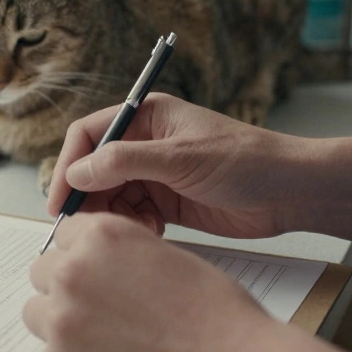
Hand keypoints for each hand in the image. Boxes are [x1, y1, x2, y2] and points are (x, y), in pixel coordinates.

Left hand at [22, 212, 277, 351]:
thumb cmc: (214, 314)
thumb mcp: (166, 257)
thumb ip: (122, 254)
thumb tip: (100, 266)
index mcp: (102, 235)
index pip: (65, 234)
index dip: (83, 254)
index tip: (96, 271)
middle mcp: (72, 271)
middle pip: (42, 271)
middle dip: (66, 287)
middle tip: (101, 309)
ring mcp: (61, 320)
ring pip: (37, 313)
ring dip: (62, 322)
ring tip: (104, 339)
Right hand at [46, 93, 307, 238]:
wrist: (291, 192)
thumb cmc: (245, 161)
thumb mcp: (180, 158)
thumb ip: (124, 162)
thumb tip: (76, 173)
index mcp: (147, 116)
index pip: (89, 135)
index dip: (69, 166)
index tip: (60, 200)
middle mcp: (146, 142)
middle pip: (95, 168)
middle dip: (87, 198)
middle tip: (82, 230)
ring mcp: (156, 173)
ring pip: (111, 195)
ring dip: (111, 216)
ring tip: (125, 233)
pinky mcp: (168, 201)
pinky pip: (133, 214)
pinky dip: (132, 227)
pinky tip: (149, 235)